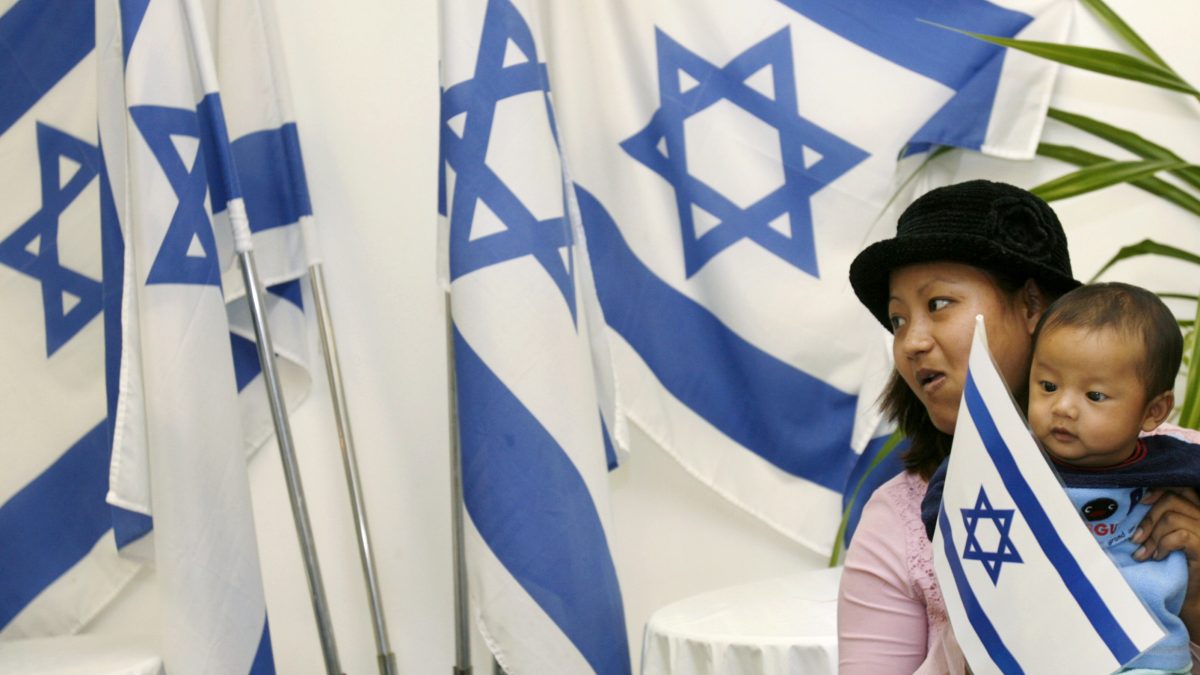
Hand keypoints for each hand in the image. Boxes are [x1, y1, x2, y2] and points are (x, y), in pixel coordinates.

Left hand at [1131, 488, 1199, 638]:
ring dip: (1152, 535)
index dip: (1159, 489)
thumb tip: (1131, 506)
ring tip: (1145, 553)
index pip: (1182, 488)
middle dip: (1148, 517)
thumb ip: (1157, 521)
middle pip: (1173, 498)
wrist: (1191, 601)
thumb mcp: (1162, 539)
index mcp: (1197, 515)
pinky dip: (1163, 545)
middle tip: (1136, 538)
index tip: (1141, 500)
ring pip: (1172, 517)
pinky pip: (1179, 536)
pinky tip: (1158, 558)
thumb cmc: (1173, 570)